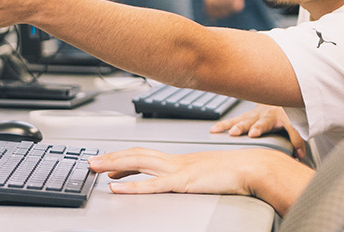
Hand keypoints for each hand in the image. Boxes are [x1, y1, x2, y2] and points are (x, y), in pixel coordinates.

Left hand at [89, 145, 268, 196]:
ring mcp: (179, 169)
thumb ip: (194, 176)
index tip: (108, 165)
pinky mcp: (184, 181)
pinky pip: (153, 184)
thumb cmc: (235, 172)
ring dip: (115, 165)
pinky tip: (118, 188)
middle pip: (137, 155)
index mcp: (181, 160)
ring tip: (96, 168)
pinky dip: (133, 185)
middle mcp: (176, 160)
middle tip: (91, 161)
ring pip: (140, 163)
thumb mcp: (208, 173)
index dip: (125, 160)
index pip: (146, 156)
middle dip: (112, 158)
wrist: (252, 167)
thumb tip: (185, 181)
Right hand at [211, 104, 306, 158]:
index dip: (262, 127)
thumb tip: (299, 154)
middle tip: (235, 132)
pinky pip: (234, 119)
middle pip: (252, 120)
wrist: (279, 91)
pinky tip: (214, 129)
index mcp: (275, 115)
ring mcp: (253, 113)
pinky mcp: (246, 114)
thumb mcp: (295, 122)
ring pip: (241, 119)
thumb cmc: (286, 109)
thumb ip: (296, 138)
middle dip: (244, 126)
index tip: (253, 133)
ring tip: (220, 131)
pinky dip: (224, 124)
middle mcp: (262, 113)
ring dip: (231, 125)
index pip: (269, 122)